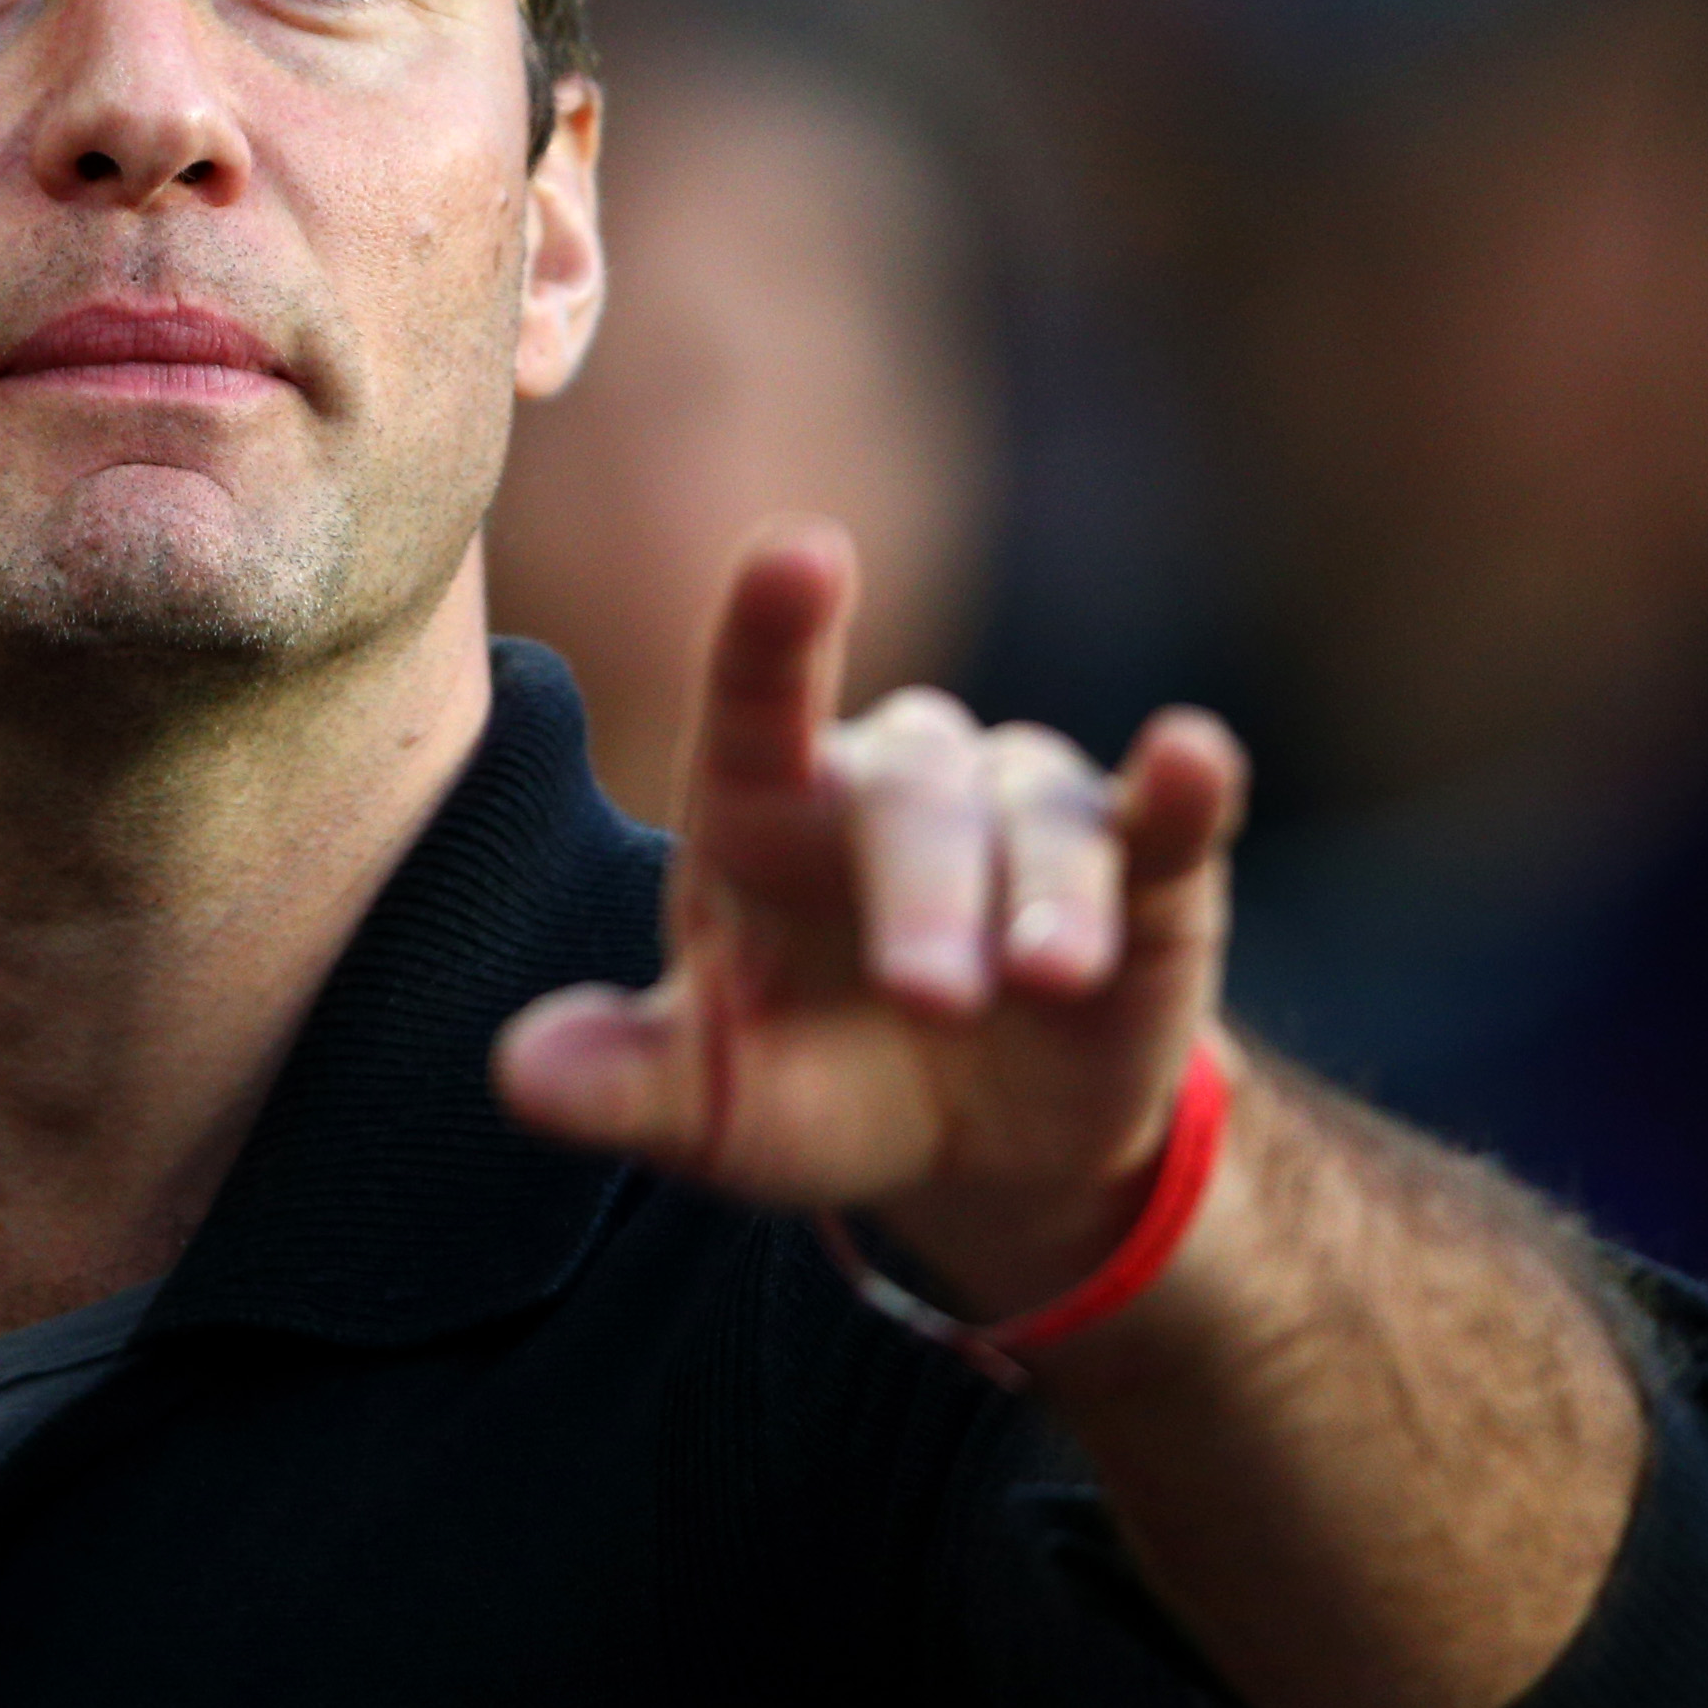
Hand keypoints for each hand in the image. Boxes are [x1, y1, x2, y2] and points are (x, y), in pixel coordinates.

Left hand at [493, 519, 1249, 1316]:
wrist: (983, 1154)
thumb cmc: (816, 1090)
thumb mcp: (710, 1109)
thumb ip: (621, 1083)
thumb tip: (514, 1072)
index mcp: (765, 810)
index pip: (757, 698)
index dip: (774, 627)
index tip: (800, 552)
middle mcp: (895, 784)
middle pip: (911, 797)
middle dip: (923, 893)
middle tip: (927, 995)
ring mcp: (1024, 815)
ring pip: (1038, 820)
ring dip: (1043, 899)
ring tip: (1043, 977)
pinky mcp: (1142, 868)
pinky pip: (1166, 814)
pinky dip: (1186, 788)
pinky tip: (1193, 757)